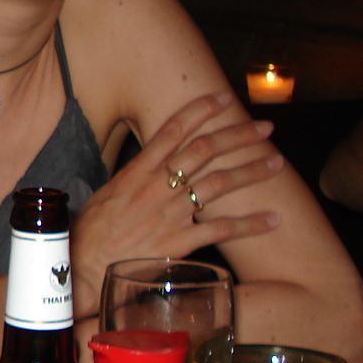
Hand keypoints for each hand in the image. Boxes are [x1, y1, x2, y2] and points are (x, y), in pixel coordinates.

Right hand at [70, 92, 282, 310]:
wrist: (85, 264)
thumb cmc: (92, 230)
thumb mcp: (108, 194)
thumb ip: (135, 179)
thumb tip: (152, 167)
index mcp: (137, 172)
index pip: (172, 131)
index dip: (199, 111)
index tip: (223, 99)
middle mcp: (157, 187)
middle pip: (204, 150)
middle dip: (237, 135)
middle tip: (265, 127)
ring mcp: (171, 213)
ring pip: (220, 183)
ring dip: (252, 171)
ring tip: (277, 162)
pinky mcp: (181, 241)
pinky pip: (223, 230)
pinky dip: (251, 224)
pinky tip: (274, 218)